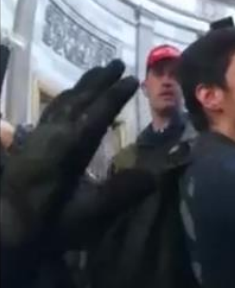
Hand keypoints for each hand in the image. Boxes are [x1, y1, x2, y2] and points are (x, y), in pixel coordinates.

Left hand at [0, 60, 136, 246]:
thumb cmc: (44, 225)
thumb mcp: (86, 215)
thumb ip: (121, 194)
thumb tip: (155, 175)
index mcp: (68, 149)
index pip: (96, 114)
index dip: (115, 96)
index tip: (133, 78)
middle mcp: (51, 136)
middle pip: (77, 100)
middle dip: (98, 81)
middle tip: (118, 62)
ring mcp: (35, 139)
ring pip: (60, 103)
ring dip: (81, 86)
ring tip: (96, 74)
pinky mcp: (26, 147)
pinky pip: (49, 113)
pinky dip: (64, 100)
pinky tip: (66, 102)